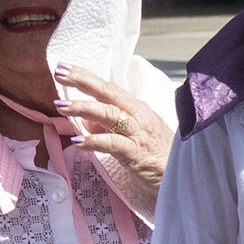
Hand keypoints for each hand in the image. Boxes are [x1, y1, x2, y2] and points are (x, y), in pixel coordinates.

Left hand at [53, 63, 168, 211]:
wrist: (183, 175)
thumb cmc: (157, 154)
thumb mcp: (132, 134)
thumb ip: (108, 126)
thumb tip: (86, 121)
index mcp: (135, 108)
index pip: (108, 87)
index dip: (86, 76)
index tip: (64, 68)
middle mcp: (136, 116)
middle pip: (107, 93)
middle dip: (82, 81)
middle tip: (59, 73)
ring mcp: (137, 134)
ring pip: (109, 115)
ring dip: (84, 108)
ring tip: (62, 106)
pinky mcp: (136, 154)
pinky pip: (113, 145)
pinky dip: (95, 141)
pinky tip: (78, 141)